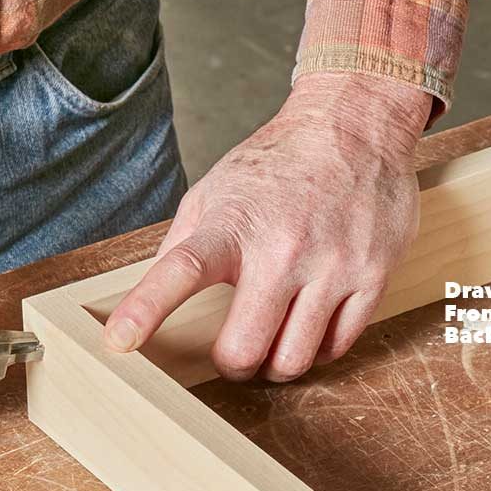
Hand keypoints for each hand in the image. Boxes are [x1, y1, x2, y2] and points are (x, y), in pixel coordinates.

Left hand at [103, 72, 430, 380]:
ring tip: (275, 344)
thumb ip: (183, 245)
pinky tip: (311, 327)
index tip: (118, 343)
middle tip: (235, 355)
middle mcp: (282, 248)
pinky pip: (338, 346)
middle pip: (245, 348)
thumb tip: (147, 299)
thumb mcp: (218, 190)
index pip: (181, 271)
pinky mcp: (371, 276)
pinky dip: (318, 349)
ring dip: (276, 365)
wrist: (357, 125)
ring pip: (294, 360)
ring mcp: (331, 266)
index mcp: (233, 224)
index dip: (145, 311)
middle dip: (234, 365)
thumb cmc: (282, 161)